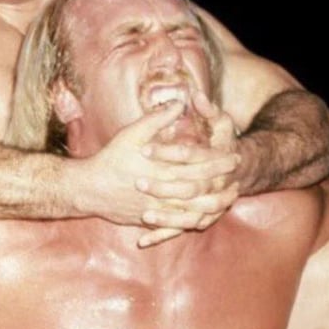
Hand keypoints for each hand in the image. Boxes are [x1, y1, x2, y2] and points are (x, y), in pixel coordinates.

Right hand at [75, 96, 239, 245]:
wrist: (89, 189)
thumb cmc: (111, 159)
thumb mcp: (131, 133)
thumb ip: (157, 118)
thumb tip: (180, 103)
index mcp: (162, 167)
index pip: (199, 165)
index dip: (219, 161)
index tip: (234, 156)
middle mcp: (162, 190)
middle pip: (201, 189)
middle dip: (222, 183)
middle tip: (238, 178)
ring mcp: (157, 208)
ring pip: (194, 211)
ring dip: (215, 205)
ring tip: (229, 199)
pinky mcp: (151, 220)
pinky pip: (178, 225)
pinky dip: (196, 221)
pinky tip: (207, 216)